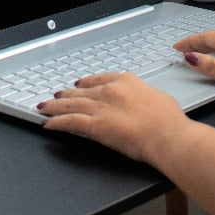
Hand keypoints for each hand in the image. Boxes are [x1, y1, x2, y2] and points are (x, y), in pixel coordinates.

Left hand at [39, 72, 190, 164]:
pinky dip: (56, 122)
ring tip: (44, 107)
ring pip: (70, 104)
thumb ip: (142, 97)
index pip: (99, 79)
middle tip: (56, 95)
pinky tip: (47, 123)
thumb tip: (140, 102)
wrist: (169, 135)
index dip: (85, 82)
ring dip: (54, 106)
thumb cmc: (170, 122)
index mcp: (127, 81)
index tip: (79, 84)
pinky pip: (69, 121)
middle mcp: (111, 91)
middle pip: (81, 91)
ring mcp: (101, 107)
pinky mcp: (95, 125)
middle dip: (66, 95)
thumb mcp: (156, 99)